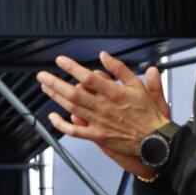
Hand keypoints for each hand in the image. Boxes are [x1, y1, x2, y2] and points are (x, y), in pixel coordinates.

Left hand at [36, 52, 172, 156]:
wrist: (154, 138)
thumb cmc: (147, 112)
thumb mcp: (138, 85)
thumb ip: (120, 69)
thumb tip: (104, 56)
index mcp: (114, 93)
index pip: (88, 77)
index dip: (72, 68)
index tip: (60, 61)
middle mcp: (103, 107)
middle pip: (73, 92)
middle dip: (55, 82)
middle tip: (42, 75)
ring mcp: (98, 122)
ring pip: (71, 107)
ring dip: (55, 97)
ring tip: (45, 87)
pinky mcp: (96, 135)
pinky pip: (74, 131)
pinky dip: (61, 124)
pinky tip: (52, 116)